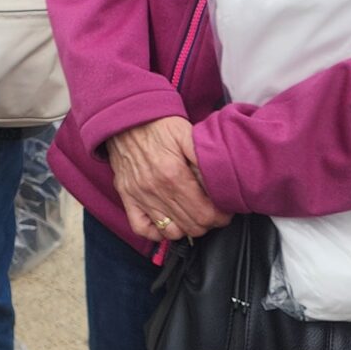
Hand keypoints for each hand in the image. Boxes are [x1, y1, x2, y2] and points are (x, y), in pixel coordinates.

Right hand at [106, 115, 228, 244]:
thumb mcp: (188, 133)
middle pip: (192, 227)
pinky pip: (142, 228)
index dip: (221, 217)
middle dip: (209, 223)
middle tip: (213, 211)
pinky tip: (169, 221)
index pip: (205, 214)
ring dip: (187, 227)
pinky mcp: (126, 197)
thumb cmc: (158, 125)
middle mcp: (155, 190)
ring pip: (172, 232)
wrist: (124, 118)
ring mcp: (139, 196)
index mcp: (173, 174)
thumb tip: (223, 183)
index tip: (225, 210)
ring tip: (193, 214)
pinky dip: (158, 231)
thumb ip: (206, 158)